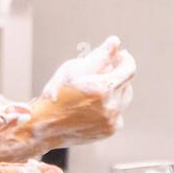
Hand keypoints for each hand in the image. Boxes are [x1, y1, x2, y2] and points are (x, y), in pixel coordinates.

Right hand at [0, 36, 135, 159]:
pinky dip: (110, 107)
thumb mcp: (73, 69)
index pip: (129, 69)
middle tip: (102, 71)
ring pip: (123, 99)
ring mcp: (111, 121)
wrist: (44, 125)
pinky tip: (93, 106)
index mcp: (103, 89)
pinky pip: (117, 114)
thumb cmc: (55, 94)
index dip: (125, 59)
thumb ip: (99, 56)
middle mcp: (111, 107)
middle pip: (126, 84)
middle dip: (116, 75)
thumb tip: (115, 42)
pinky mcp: (109, 131)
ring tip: (96, 89)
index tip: (121, 55)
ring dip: (115, 91)